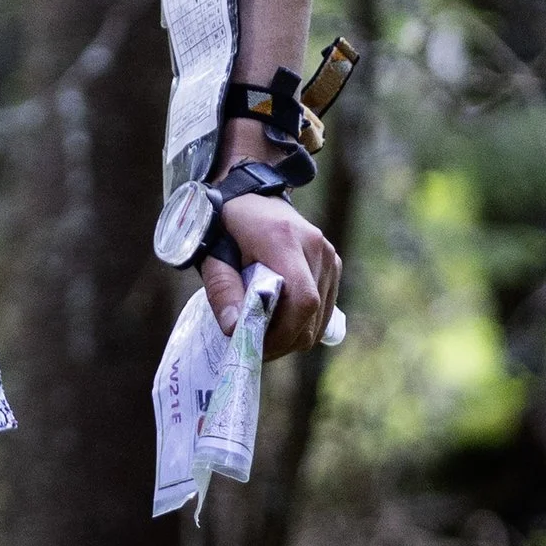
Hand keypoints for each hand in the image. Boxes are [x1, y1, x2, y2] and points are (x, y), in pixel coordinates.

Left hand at [200, 193, 340, 355]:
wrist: (248, 196)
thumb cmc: (225, 225)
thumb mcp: (213, 254)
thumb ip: (222, 290)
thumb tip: (235, 330)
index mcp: (284, 240)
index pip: (301, 299)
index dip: (282, 332)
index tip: (255, 347)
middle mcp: (315, 246)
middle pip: (312, 313)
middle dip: (284, 340)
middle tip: (254, 349)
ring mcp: (328, 255)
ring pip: (320, 316)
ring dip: (293, 335)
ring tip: (263, 337)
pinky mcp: (332, 264)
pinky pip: (324, 308)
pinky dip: (303, 324)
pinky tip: (278, 323)